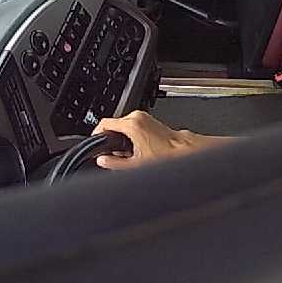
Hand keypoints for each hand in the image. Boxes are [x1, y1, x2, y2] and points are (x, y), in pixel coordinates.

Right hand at [92, 110, 225, 169]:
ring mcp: (147, 119)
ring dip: (122, 140)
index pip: (104, 123)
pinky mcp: (153, 123)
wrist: (186, 154)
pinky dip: (132, 138)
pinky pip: (135, 128)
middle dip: (111, 140)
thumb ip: (113, 163)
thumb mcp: (134, 165)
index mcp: (132, 124)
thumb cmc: (166, 157)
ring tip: (127, 155)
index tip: (94, 143)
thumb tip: (103, 161)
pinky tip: (137, 151)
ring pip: (125, 127)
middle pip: (115, 125)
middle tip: (111, 154)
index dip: (96, 134)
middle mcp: (139, 117)